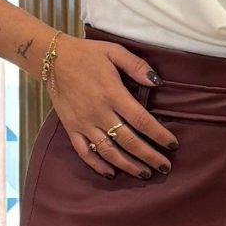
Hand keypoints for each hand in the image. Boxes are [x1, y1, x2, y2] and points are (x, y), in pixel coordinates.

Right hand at [48, 35, 177, 178]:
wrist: (52, 59)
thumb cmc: (87, 54)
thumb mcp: (114, 52)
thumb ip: (136, 66)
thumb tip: (158, 82)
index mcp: (113, 93)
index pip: (142, 120)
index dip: (159, 135)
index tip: (173, 144)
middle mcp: (99, 112)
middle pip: (129, 141)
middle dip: (149, 157)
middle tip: (165, 167)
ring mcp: (84, 123)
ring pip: (109, 151)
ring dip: (128, 165)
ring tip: (144, 174)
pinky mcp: (71, 128)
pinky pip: (84, 152)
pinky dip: (97, 165)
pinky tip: (111, 174)